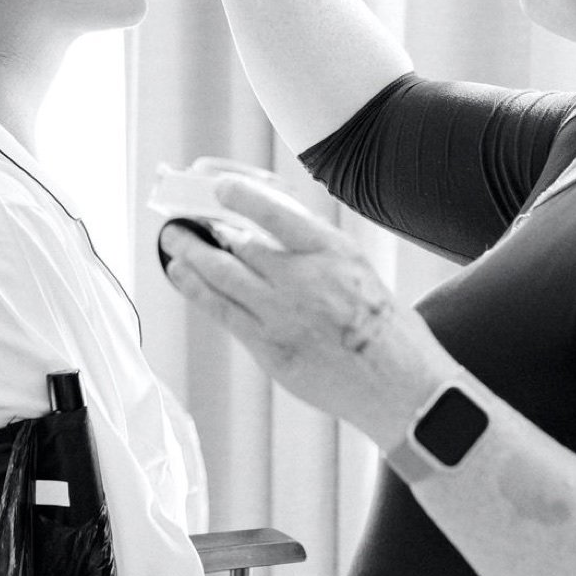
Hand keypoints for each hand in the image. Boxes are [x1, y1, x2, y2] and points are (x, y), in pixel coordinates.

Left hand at [157, 176, 453, 449]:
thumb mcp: (359, 269)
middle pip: (237, 244)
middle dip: (203, 228)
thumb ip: (314, 248)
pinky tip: (181, 275)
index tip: (219, 188)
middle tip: (183, 218)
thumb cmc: (386, 328)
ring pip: (220, 276)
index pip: (275, 212)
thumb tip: (267, 230)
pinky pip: (222, 313)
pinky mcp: (269, 349)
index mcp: (333, 253)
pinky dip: (196, 290)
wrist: (401, 388)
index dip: (240, 196)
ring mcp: (282, 317)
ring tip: (173, 241)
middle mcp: (303, 281)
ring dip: (189, 255)